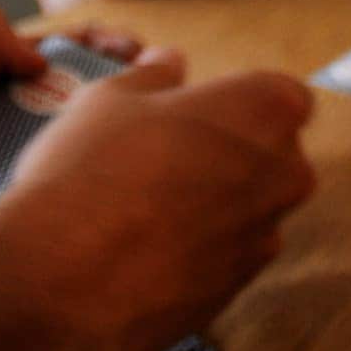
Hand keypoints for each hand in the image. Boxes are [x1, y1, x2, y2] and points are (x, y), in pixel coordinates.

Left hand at [0, 5, 141, 311]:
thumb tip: (40, 56)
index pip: (52, 57)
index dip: (101, 51)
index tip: (142, 53)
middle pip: (73, 114)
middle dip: (126, 103)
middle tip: (168, 100)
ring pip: (60, 171)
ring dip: (106, 163)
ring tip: (157, 157)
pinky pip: (30, 228)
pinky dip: (67, 221)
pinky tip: (108, 217)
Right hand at [0, 56, 316, 350]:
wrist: (63, 280)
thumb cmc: (92, 167)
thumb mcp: (112, 97)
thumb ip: (154, 75)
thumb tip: (170, 62)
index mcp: (270, 108)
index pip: (280, 96)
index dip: (235, 102)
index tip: (193, 114)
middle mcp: (287, 172)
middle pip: (270, 154)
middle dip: (228, 153)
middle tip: (161, 159)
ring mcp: (267, 235)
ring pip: (247, 208)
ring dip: (211, 205)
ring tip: (143, 211)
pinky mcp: (239, 288)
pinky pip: (223, 256)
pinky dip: (195, 252)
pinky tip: (143, 252)